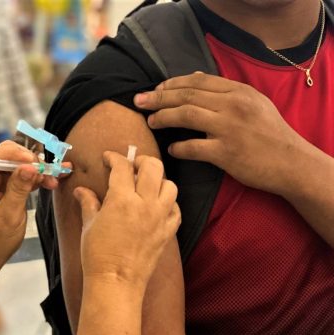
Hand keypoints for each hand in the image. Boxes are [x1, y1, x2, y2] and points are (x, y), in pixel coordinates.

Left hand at [0, 141, 65, 272]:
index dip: (12, 153)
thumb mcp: (9, 217)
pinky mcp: (5, 188)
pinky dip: (36, 177)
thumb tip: (30, 167)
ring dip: (36, 169)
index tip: (32, 161)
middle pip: (5, 155)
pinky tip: (50, 183)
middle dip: (27, 159)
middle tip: (46, 170)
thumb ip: (18, 190)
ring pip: (17, 164)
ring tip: (53, 179)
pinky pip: (22, 175)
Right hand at [75, 152, 179, 286]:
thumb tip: (81, 190)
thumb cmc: (97, 254)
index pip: (122, 167)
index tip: (108, 157)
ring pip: (170, 185)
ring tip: (147, 185)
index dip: (114, 157)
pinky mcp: (167, 232)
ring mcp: (159, 218)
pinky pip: (176, 210)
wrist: (115, 282)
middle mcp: (145, 204)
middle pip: (153, 167)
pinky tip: (158, 206)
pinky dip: (169, 203)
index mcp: (121, 199)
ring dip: (159, 181)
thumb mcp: (89, 224)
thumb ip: (88, 202)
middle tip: (132, 166)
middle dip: (142, 161)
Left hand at [134, 72, 305, 196]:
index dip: (172, 83)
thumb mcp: (253, 102)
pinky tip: (171, 148)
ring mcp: (229, 129)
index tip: (156, 89)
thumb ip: (224, 90)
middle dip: (158, 97)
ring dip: (163, 117)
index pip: (197, 81)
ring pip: (186, 116)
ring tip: (150, 121)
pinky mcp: (226, 153)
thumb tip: (193, 76)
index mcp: (239, 91)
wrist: (291, 162)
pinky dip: (178, 147)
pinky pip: (193, 148)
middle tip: (139, 101)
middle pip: (186, 96)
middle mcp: (233, 106)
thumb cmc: (269, 132)